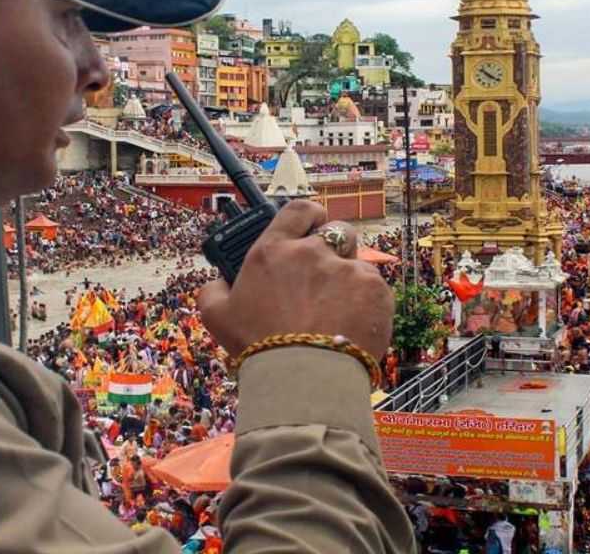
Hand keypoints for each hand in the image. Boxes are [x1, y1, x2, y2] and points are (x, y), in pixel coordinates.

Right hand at [197, 200, 392, 360]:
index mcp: (274, 252)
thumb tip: (217, 283)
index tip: (314, 225)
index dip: (311, 215)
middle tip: (329, 277)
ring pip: (358, 263)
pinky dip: (368, 305)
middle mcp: (311, 252)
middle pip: (337, 231)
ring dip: (352, 281)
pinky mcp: (374, 289)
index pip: (299, 210)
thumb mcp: (217, 318)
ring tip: (340, 313)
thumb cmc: (259, 349)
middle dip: (338, 248)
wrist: (303, 378)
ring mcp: (346, 269)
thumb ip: (213, 291)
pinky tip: (354, 327)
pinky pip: (376, 288)